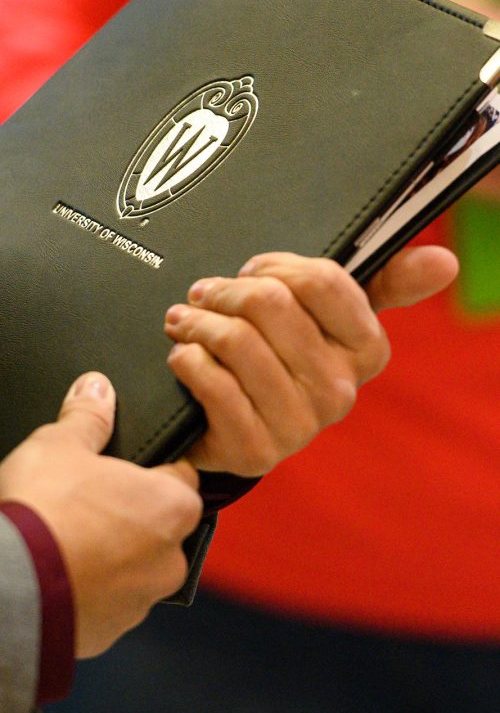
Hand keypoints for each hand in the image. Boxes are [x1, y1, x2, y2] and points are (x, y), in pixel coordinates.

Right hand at [0, 373, 201, 657]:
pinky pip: (109, 602)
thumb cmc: (43, 509)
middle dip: (132, 513)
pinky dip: (91, 587)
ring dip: (113, 554)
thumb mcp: (60, 444)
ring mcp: (141, 601)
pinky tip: (60, 571)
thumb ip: (87, 416)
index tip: (126, 466)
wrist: (6, 589)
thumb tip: (97, 387)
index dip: (153, 466)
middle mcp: (170, 558)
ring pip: (136, 567)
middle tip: (90, 499)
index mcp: (173, 506)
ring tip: (69, 537)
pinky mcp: (109, 633)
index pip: (181, 475)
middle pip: (161, 524)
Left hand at [165, 247, 457, 476]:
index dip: (275, 266)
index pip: (322, 280)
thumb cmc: (285, 354)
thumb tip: (445, 262)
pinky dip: (187, 360)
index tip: (253, 271)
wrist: (237, 424)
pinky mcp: (255, 451)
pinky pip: (212, 382)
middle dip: (227, 290)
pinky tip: (184, 356)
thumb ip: (387, 282)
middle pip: (271, 303)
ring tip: (185, 321)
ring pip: (236, 339)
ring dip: (198, 322)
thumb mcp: (332, 314)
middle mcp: (341, 391)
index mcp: (367, 350)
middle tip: (206, 294)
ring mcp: (299, 426)